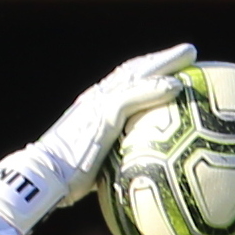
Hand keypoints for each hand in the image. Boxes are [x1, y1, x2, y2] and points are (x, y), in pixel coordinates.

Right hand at [0, 41, 198, 234]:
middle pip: (134, 70)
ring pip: (136, 74)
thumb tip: (137, 181)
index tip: (171, 68)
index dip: (147, 73)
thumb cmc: (66, 182)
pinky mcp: (102, 116)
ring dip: (164, 62)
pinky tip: (177, 85)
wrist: (45, 179)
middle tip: (189, 52)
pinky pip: (133, 98)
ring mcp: (99, 105)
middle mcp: (96, 100)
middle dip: (161, 58)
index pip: (124, 83)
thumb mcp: (95, 170)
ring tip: (190, 54)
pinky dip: (155, 89)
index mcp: (94, 109)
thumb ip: (115, 164)